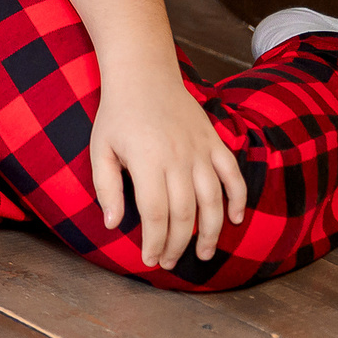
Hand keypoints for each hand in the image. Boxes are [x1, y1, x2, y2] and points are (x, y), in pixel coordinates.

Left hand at [91, 62, 248, 269]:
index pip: (156, 214)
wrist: (143, 75)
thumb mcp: (100, 149)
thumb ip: (107, 187)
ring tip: (202, 254)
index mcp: (147, 161)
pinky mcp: (215, 142)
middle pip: (185, 214)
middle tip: (170, 262)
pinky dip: (237, 199)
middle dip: (178, 244)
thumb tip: (113, 224)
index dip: (155, 242)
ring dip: (210, 232)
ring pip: (213, 201)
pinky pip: (233, 176)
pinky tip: (233, 220)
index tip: (150, 260)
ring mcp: (200, 150)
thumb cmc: (117, 115)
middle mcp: (178, 158)